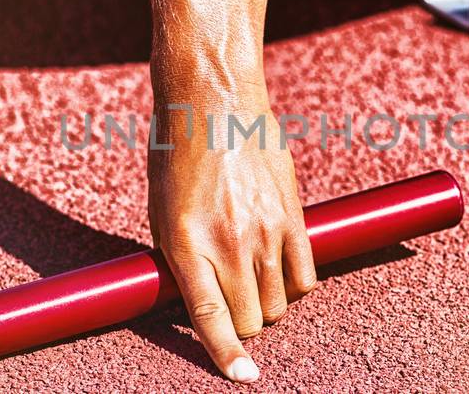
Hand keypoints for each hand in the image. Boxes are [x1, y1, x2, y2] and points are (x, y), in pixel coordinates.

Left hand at [148, 101, 316, 382]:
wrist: (212, 101)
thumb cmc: (178, 156)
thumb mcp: (163, 214)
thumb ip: (183, 262)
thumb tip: (201, 304)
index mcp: (187, 244)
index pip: (211, 318)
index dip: (226, 356)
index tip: (242, 376)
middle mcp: (229, 242)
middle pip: (252, 319)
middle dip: (243, 323)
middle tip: (232, 302)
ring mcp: (266, 230)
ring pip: (280, 303)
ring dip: (268, 303)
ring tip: (252, 277)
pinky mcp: (293, 215)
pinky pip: (305, 276)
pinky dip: (295, 285)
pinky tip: (280, 271)